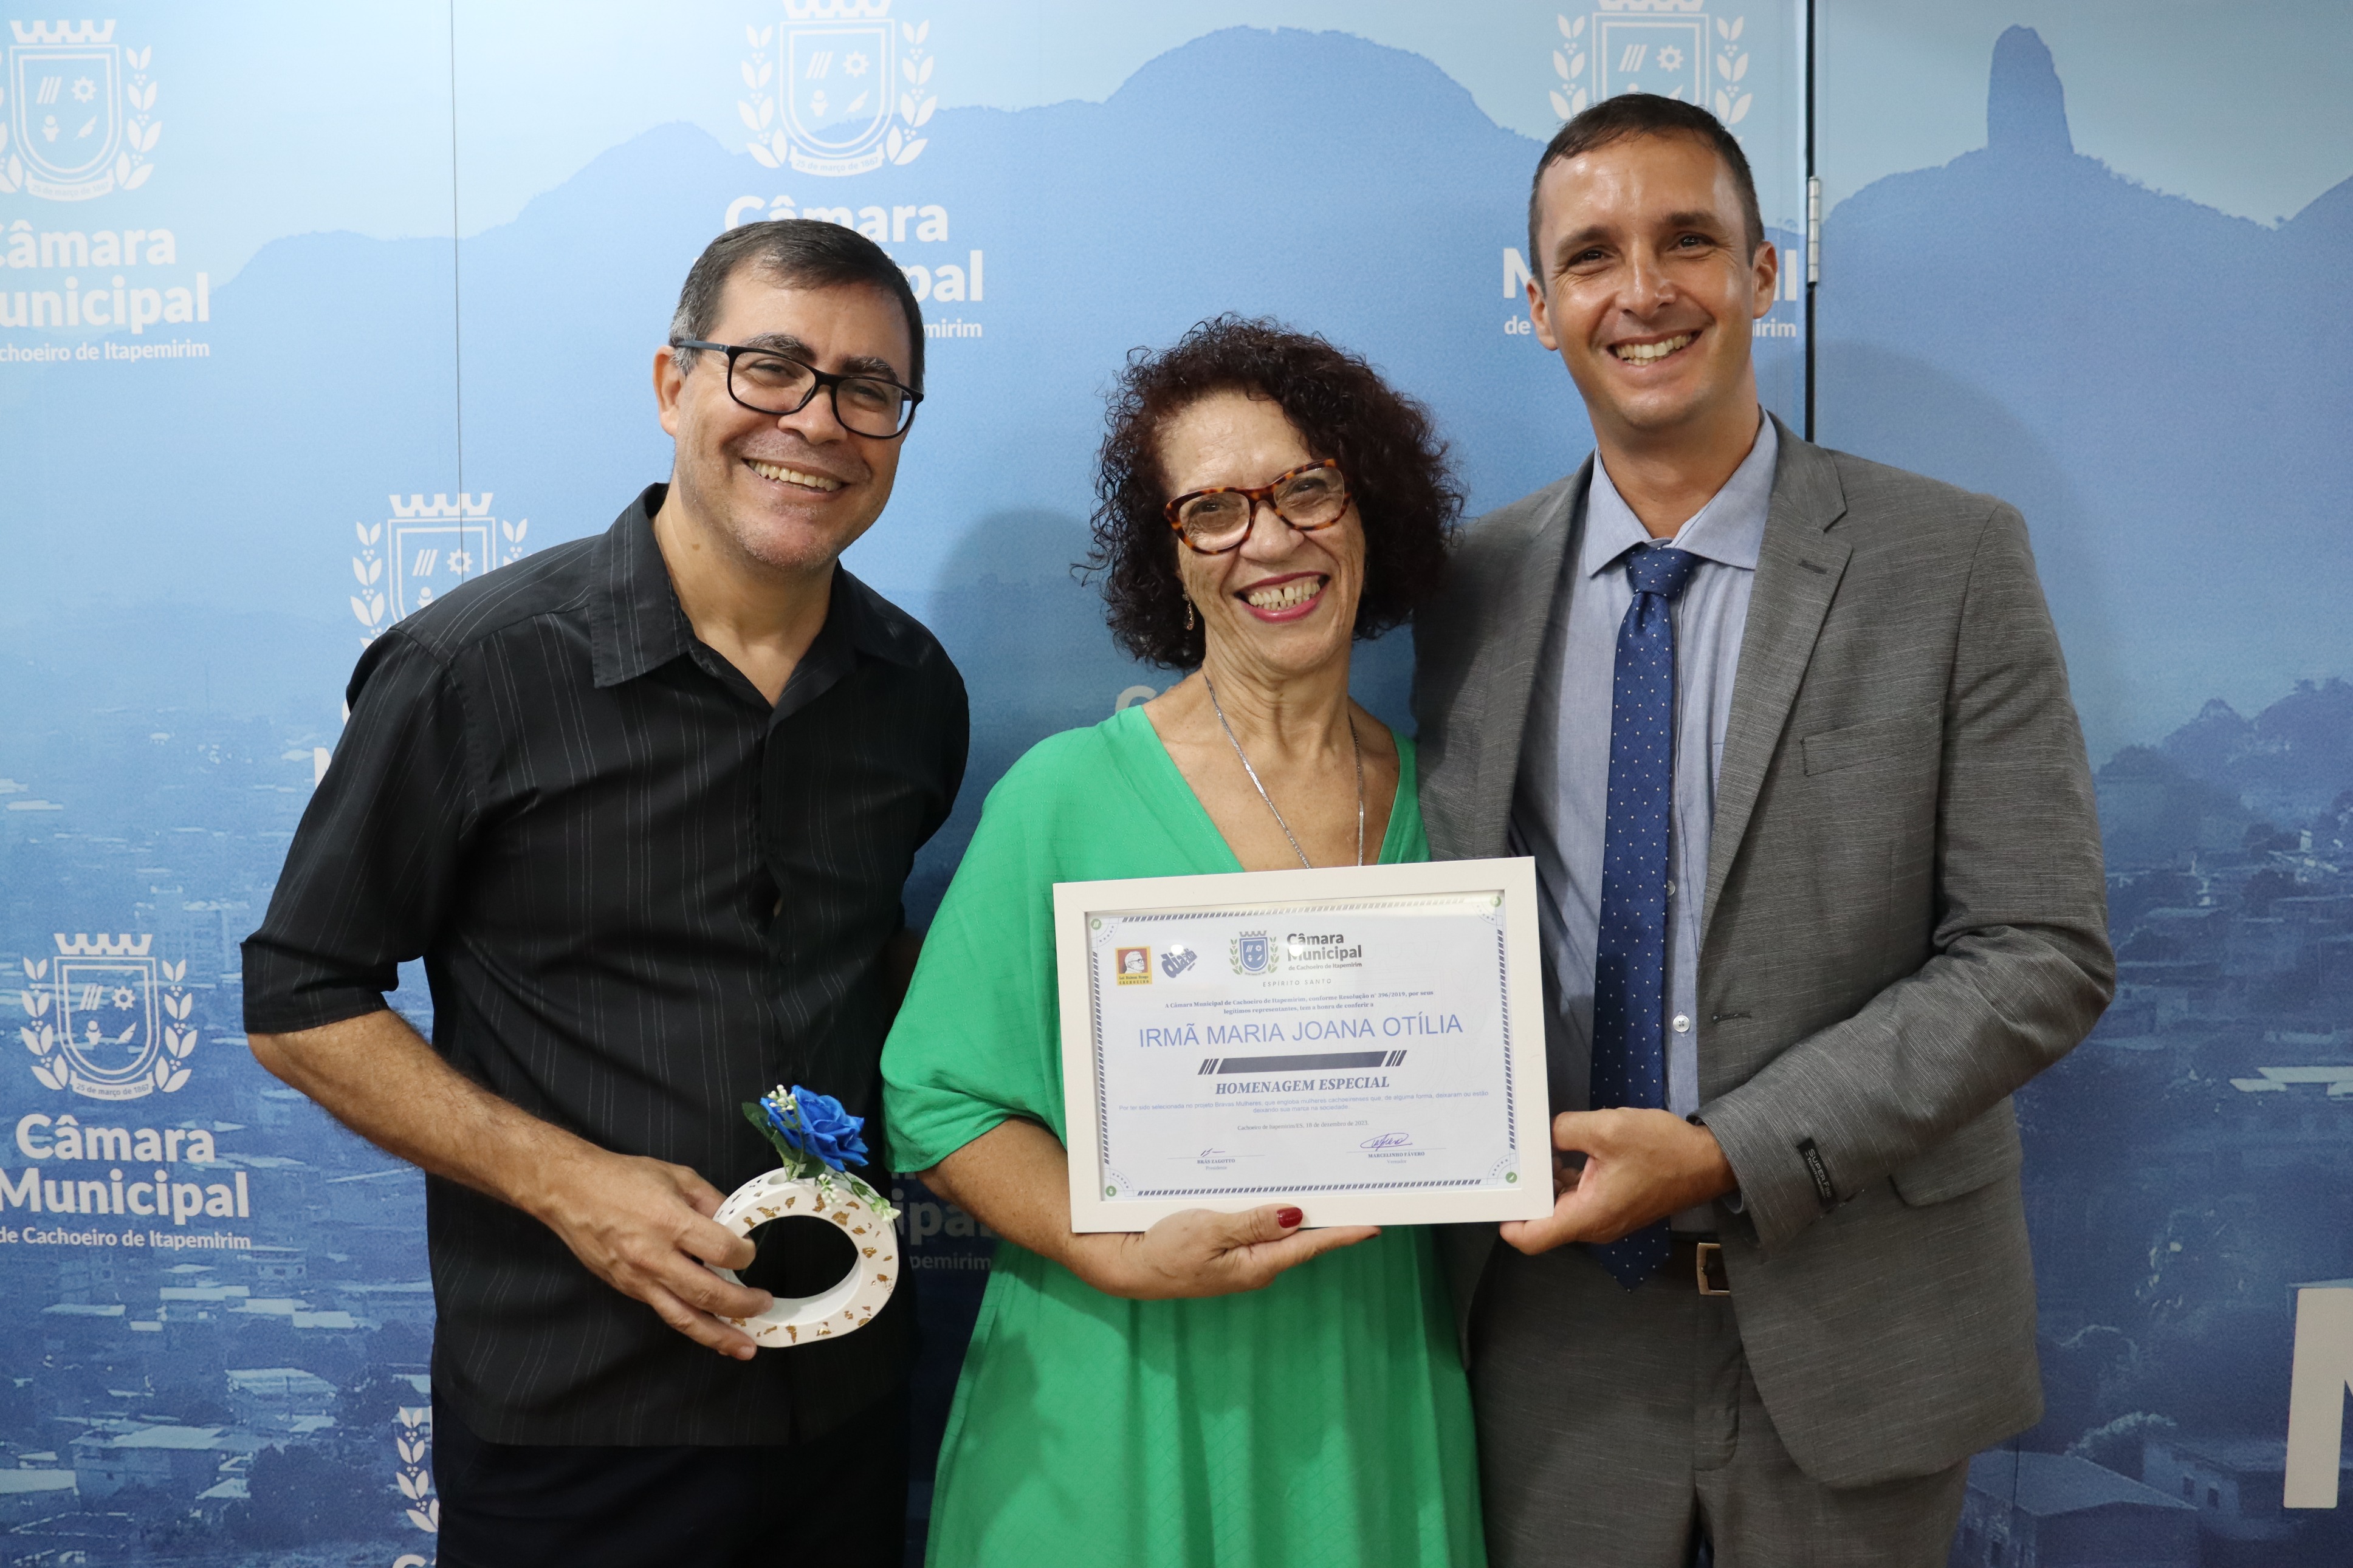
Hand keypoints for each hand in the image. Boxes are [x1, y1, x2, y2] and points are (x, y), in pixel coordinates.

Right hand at [529, 1145, 773, 1359]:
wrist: (569, 1192)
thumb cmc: (622, 1178)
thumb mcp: (677, 1176)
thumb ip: (710, 1201)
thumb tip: (736, 1224)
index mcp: (669, 1222)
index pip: (721, 1251)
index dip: (745, 1254)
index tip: (749, 1252)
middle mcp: (654, 1257)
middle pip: (707, 1293)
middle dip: (742, 1305)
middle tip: (764, 1306)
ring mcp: (638, 1279)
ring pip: (684, 1317)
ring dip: (718, 1336)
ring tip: (744, 1348)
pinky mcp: (627, 1290)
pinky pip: (665, 1312)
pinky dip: (691, 1325)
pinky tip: (711, 1331)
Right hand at [1084, 1205, 1378, 1299]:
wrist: (1128, 1265)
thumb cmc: (1165, 1249)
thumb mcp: (1209, 1230)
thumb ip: (1253, 1223)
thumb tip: (1296, 1215)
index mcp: (1257, 1265)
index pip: (1310, 1244)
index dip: (1343, 1233)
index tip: (1374, 1223)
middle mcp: (1257, 1266)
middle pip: (1302, 1238)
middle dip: (1328, 1217)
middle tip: (1358, 1193)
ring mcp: (1243, 1261)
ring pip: (1281, 1233)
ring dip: (1301, 1213)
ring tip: (1328, 1189)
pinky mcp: (1228, 1252)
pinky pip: (1260, 1231)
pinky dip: (1273, 1214)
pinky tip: (1278, 1198)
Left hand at [1498, 1109, 1736, 1256]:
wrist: (1709, 1161)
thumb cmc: (1663, 1150)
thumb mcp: (1607, 1129)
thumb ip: (1565, 1130)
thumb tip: (1544, 1134)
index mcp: (1588, 1216)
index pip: (1533, 1238)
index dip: (1508, 1223)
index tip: (1493, 1196)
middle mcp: (1594, 1225)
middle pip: (1545, 1220)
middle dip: (1525, 1194)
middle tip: (1505, 1163)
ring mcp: (1606, 1217)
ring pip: (1562, 1206)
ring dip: (1547, 1182)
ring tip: (1530, 1150)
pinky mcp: (1615, 1205)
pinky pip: (1580, 1197)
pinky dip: (1567, 1179)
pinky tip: (1561, 1151)